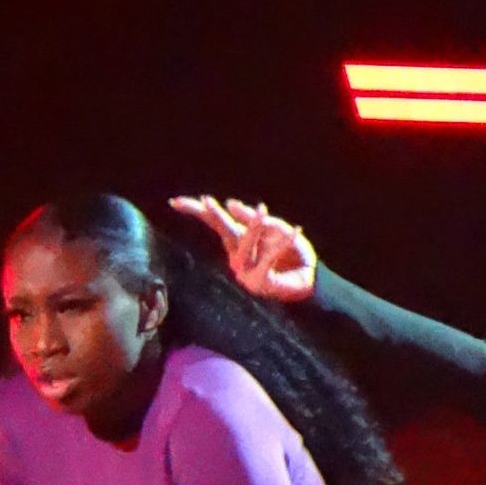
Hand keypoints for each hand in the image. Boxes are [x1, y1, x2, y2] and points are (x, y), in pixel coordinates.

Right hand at [169, 195, 316, 302]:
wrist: (310, 279)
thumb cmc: (292, 254)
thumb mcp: (275, 229)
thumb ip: (254, 220)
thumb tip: (230, 203)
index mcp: (239, 242)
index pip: (215, 223)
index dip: (197, 211)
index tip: (174, 202)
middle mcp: (237, 257)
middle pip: (222, 231)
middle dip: (215, 216)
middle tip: (206, 201)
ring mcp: (246, 273)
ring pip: (245, 243)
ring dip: (255, 227)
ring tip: (263, 209)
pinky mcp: (260, 283)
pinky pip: (268, 258)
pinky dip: (282, 244)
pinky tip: (295, 231)